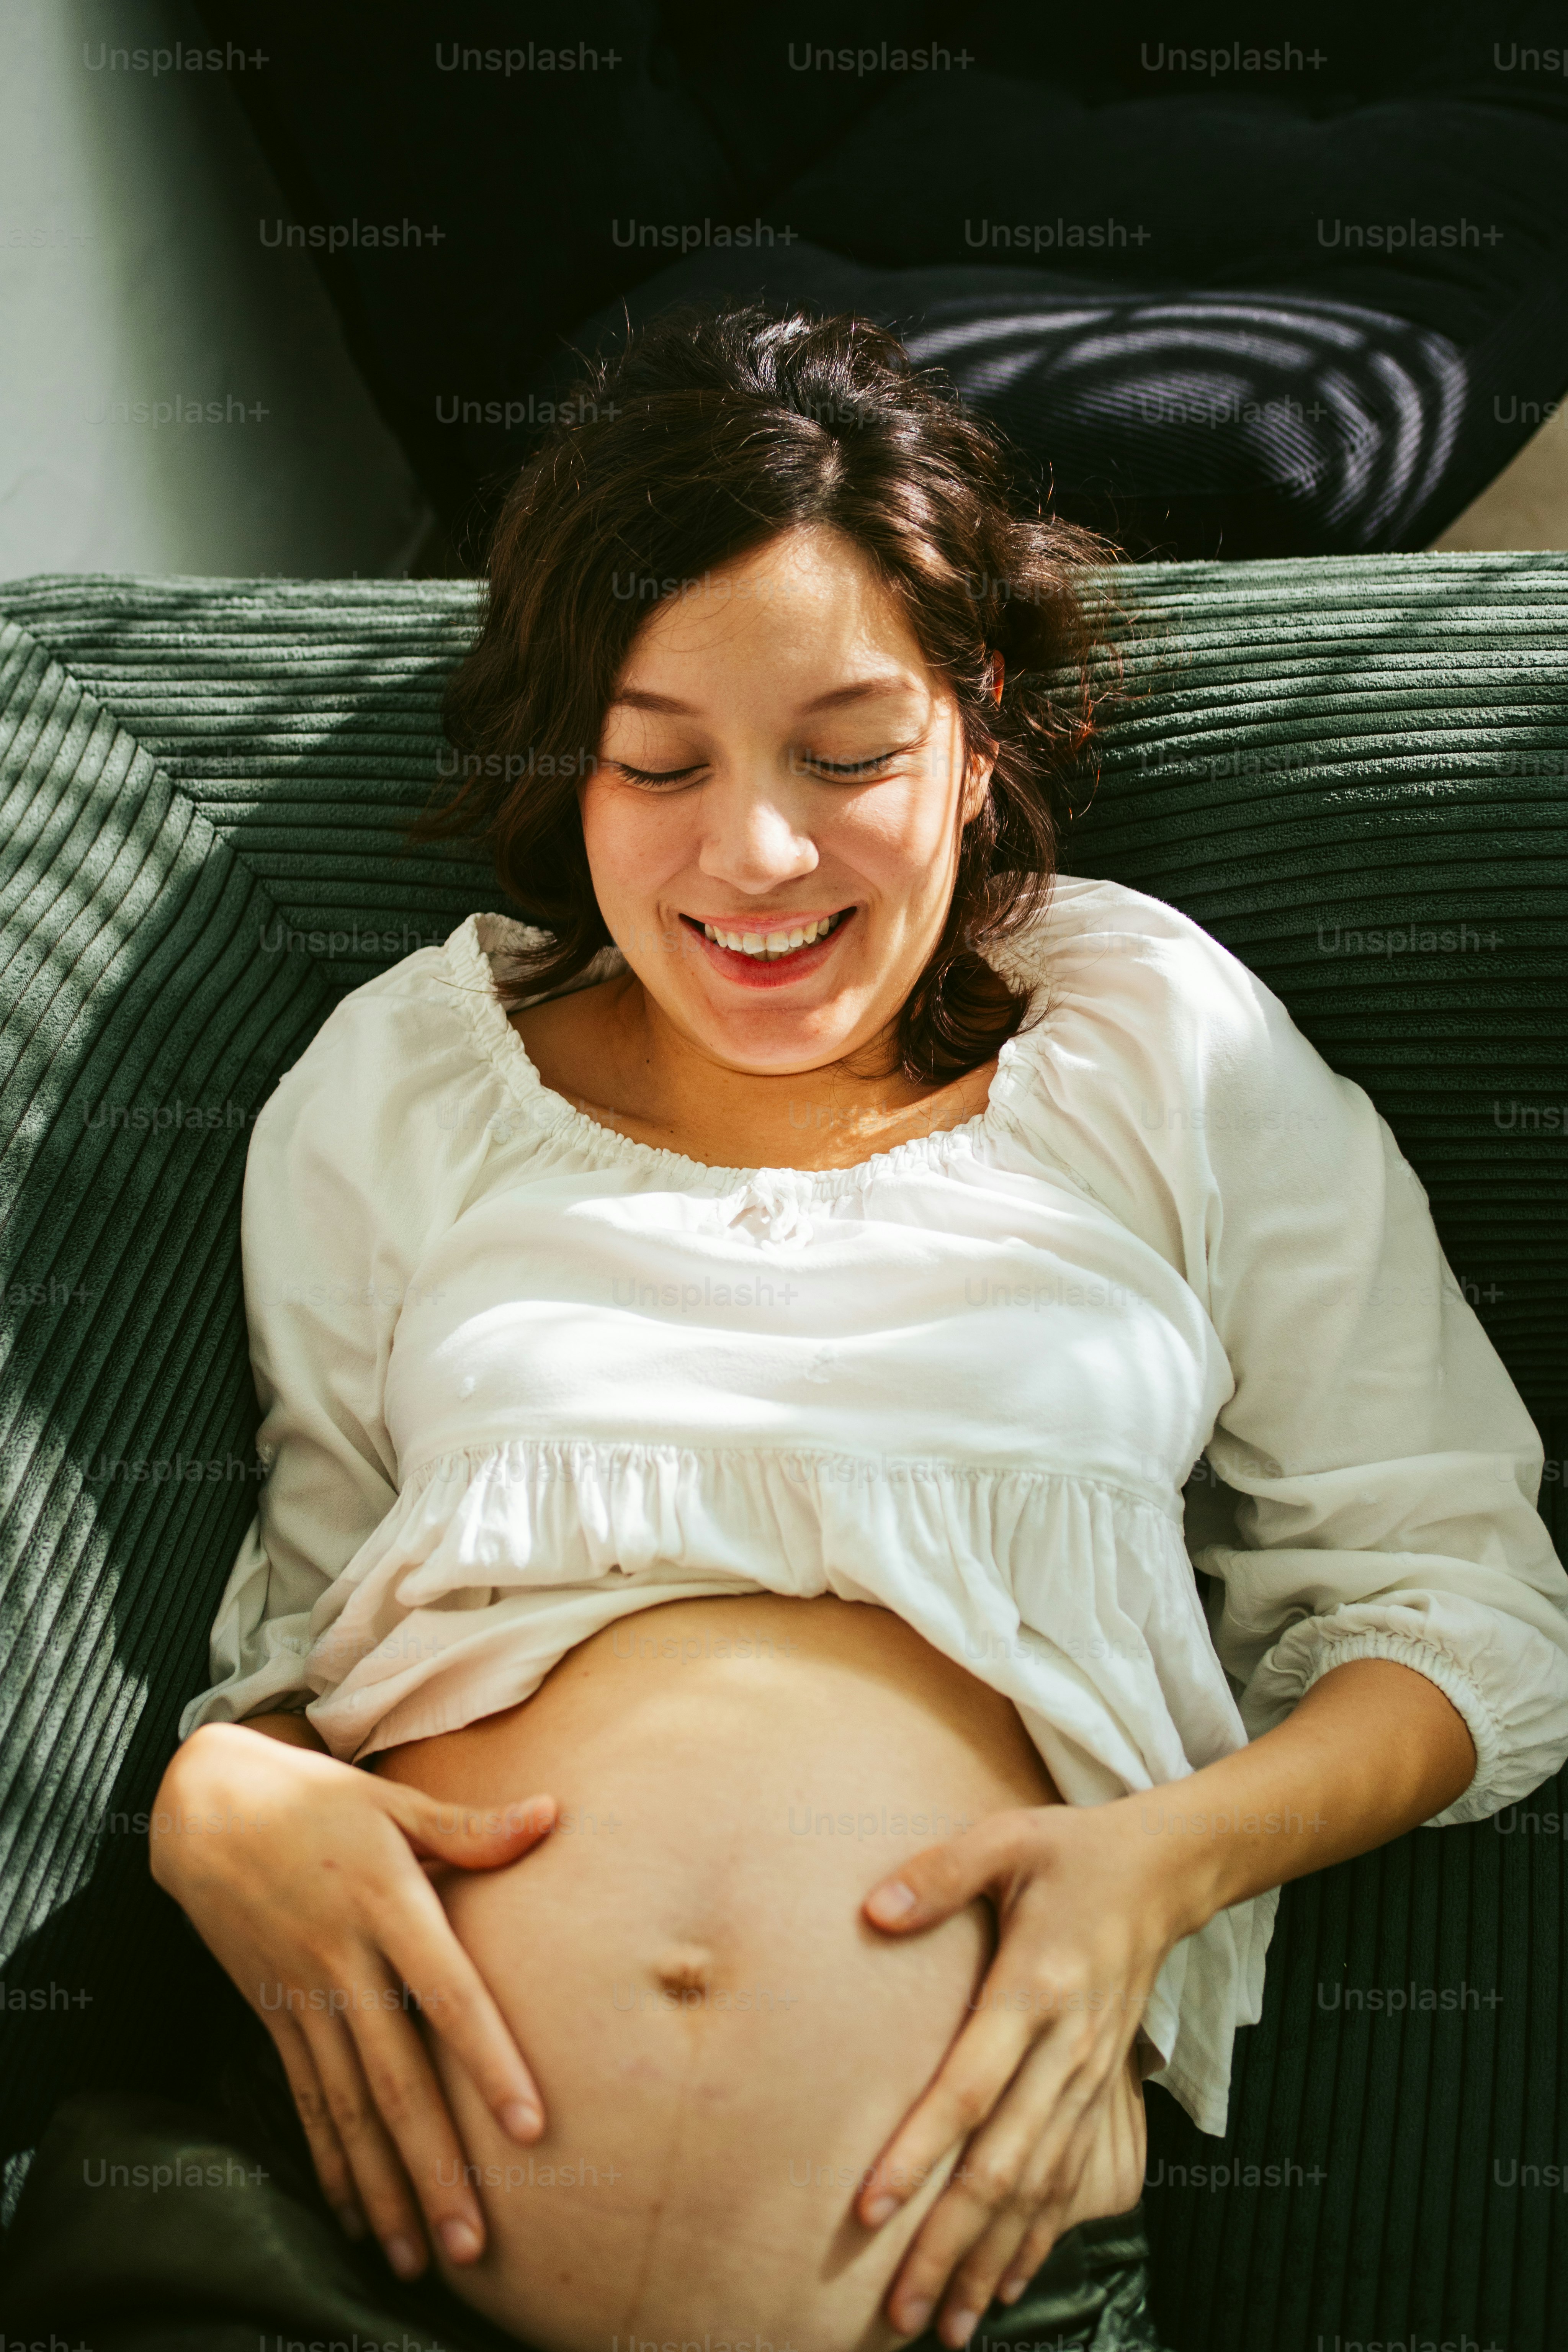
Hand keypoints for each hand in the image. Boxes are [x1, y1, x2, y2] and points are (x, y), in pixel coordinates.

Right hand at [150, 1721, 555, 2282]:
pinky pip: (306, 2098)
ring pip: (349, 2107)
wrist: (206, 1805)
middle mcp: (343, 1961)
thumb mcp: (393, 1801)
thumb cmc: (319, 1800)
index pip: (448, 1994)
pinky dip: (329, 2160)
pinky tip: (353, 2215)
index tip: (527, 2126)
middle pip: (396, 2077)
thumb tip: (551, 1814)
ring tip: (417, 2259)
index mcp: (386, 1904)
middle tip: (472, 2243)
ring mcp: (301, 1994)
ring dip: (383, 2186)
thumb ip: (470, 1828)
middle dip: (436, 2165)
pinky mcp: (271, 2012)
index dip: (488, 2060)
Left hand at [856, 1798, 1176, 2345]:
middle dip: (947, 2245)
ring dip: (988, 2262)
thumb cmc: (1073, 1853)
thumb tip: (873, 1911)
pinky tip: (1004, 2288)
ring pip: (1036, 2192)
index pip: (967, 2090)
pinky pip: (1067, 2183)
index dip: (918, 2154)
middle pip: (1000, 2167)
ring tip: (942, 2326)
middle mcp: (1064, 2051)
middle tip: (898, 2315)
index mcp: (1033, 1991)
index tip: (870, 2210)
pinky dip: (1035, 2241)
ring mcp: (1088, 2079)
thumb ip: (940, 1874)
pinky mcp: (1099, 2091)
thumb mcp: (1007, 1839)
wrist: (1166, 1873)